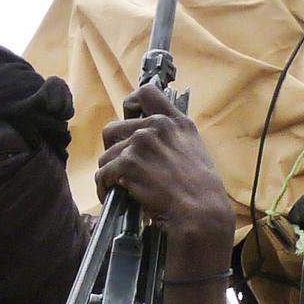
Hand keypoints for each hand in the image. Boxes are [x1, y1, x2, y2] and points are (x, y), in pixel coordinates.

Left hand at [95, 84, 235, 262]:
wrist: (201, 211)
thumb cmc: (201, 191)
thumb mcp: (194, 151)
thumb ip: (172, 139)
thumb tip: (150, 141)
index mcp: (176, 121)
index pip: (146, 92)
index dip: (130, 105)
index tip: (128, 120)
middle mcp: (158, 126)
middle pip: (114, 128)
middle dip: (112, 150)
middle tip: (120, 167)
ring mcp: (141, 142)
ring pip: (106, 156)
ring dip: (110, 174)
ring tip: (119, 188)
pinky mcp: (128, 162)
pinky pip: (102, 174)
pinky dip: (104, 188)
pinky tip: (112, 197)